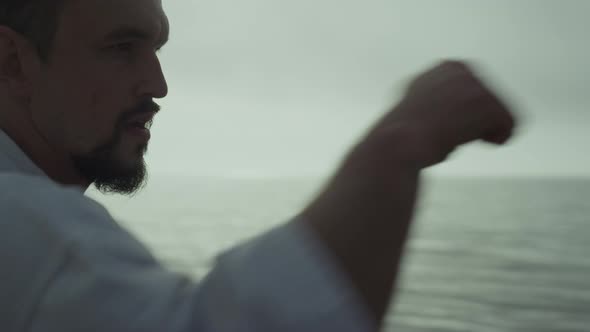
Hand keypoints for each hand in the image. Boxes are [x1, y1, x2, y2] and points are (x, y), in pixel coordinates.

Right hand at [363, 60, 516, 168]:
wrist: (397, 142)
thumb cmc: (402, 136)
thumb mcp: (419, 108)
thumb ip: (439, 101)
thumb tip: (454, 114)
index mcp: (445, 68)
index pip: (472, 94)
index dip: (464, 116)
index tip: (444, 127)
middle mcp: (462, 70)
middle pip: (488, 101)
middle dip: (476, 122)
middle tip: (453, 136)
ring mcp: (475, 84)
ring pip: (499, 112)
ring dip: (483, 130)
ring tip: (459, 138)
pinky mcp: (487, 103)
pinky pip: (510, 124)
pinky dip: (499, 138)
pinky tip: (479, 143)